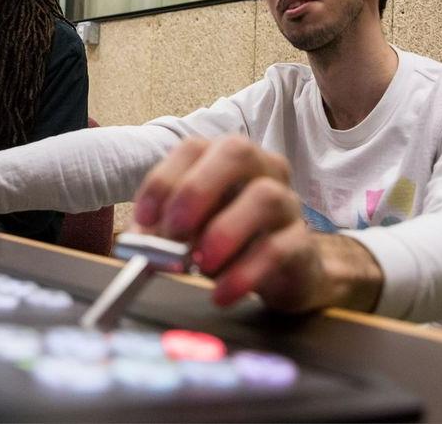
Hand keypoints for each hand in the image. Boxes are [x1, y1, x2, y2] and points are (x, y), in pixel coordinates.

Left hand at [133, 135, 381, 312]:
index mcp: (226, 159)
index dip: (164, 180)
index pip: (194, 148)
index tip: (145, 218)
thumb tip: (139, 242)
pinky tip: (222, 292)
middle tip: (175, 230)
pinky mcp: (302, 243)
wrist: (289, 272)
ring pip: (264, 197)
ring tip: (200, 264)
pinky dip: (244, 273)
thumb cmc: (234, 242)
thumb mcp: (193, 231)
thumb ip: (165, 231)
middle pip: (237, 151)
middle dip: (198, 189)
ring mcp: (287, 203)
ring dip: (224, 231)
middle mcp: (262, 170)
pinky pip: (278, 249)